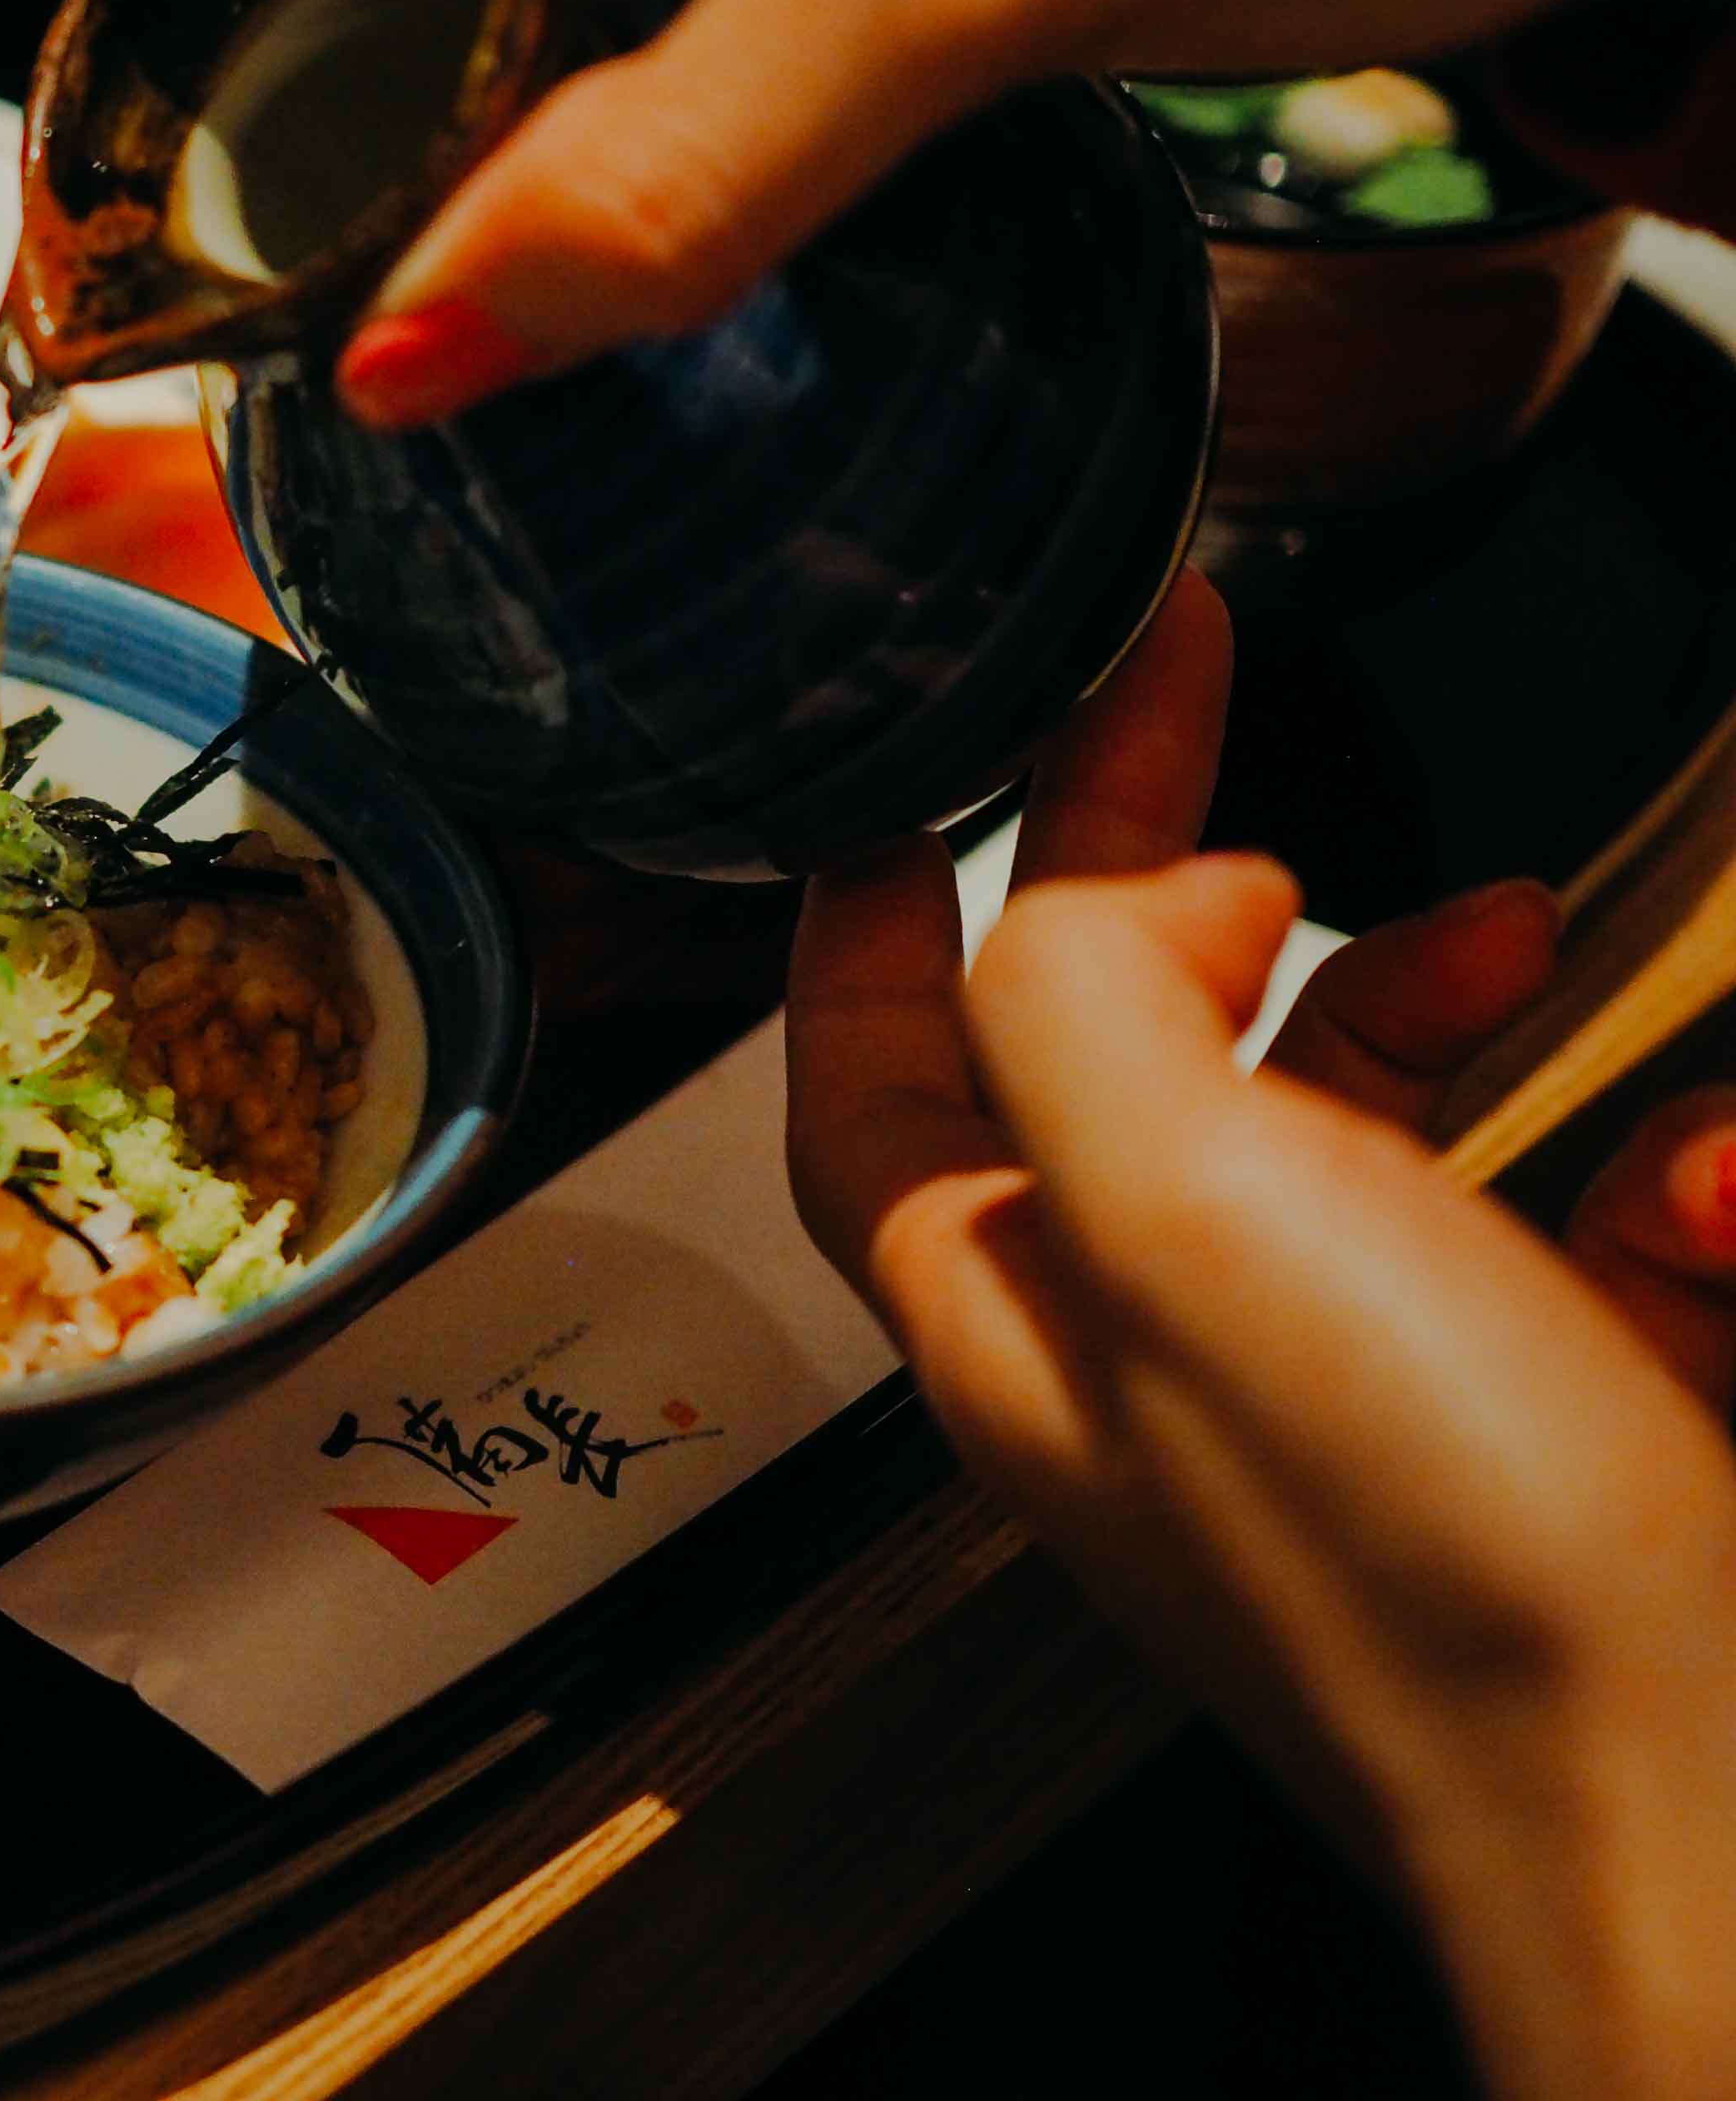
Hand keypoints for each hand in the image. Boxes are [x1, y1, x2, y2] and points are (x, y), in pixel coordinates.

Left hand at [785, 571, 1735, 2100]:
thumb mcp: (1170, 1205)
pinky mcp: (1563, 1412)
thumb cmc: (1429, 1563)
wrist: (1714, 1808)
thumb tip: (1100, 873)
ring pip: (1347, 1111)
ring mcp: (1370, 1383)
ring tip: (1494, 917)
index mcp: (1018, 1307)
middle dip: (1157, 873)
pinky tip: (1690, 1175)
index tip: (931, 739)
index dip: (865, 898)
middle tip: (1201, 706)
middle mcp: (1169, 1346)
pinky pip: (1577, 1213)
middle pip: (1105, 1053)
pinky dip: (1642, 1149)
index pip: (863, 1068)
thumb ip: (1073, 1001)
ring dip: (1413, 984)